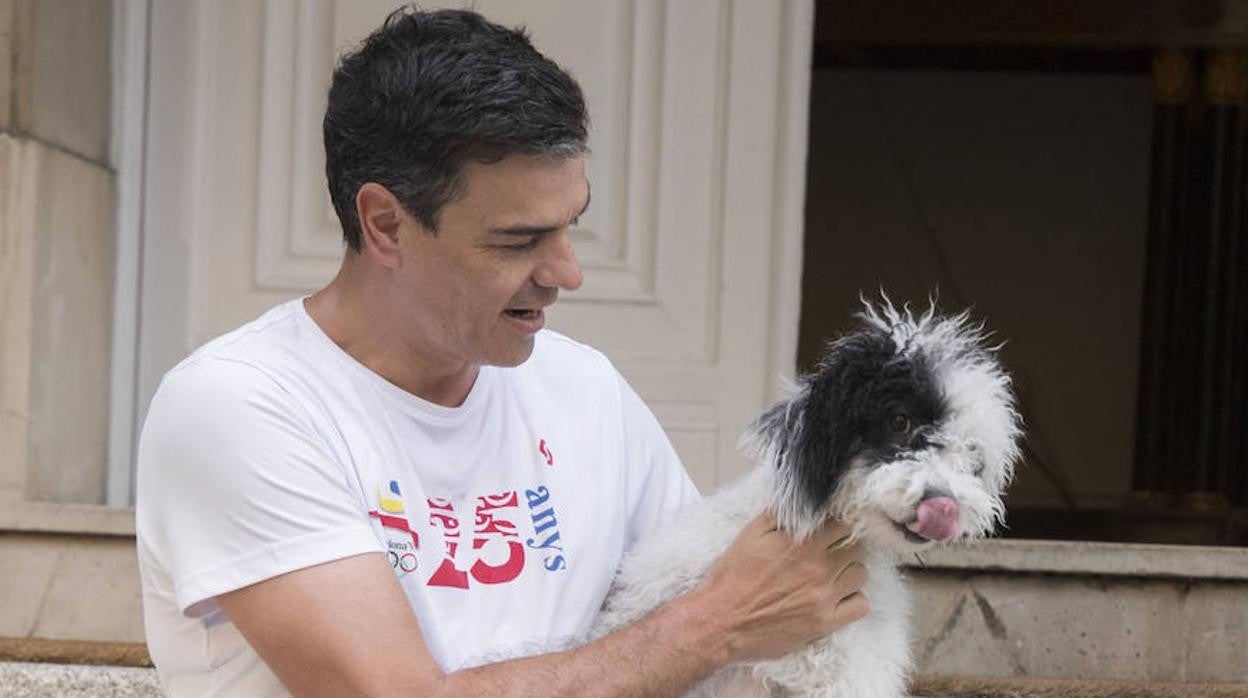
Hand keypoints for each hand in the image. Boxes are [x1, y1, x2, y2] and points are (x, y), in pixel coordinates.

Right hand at [691, 511, 868, 662]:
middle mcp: (819, 567)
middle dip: (845, 545)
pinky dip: (853, 599)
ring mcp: (824, 596)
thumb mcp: (751, 533)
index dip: (838, 524)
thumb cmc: (733, 576)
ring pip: (861, 574)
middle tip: (830, 551)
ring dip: (849, 571)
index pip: (844, 523)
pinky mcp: (825, 622)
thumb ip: (780, 514)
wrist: (720, 620)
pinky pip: (861, 606)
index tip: (831, 529)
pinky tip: (837, 597)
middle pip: (856, 547)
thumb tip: (802, 501)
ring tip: (832, 574)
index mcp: (802, 542)